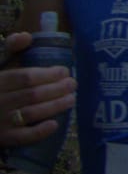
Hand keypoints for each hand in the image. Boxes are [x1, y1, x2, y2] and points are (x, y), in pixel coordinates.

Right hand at [0, 32, 76, 148]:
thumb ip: (9, 49)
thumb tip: (26, 36)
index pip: (25, 77)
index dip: (48, 74)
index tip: (65, 70)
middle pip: (32, 94)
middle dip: (56, 89)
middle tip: (73, 84)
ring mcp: (0, 121)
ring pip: (31, 113)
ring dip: (54, 106)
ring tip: (71, 99)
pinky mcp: (3, 138)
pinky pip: (22, 137)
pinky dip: (39, 131)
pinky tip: (54, 124)